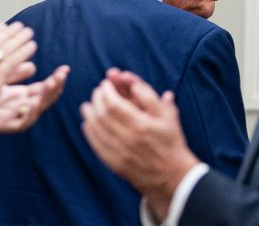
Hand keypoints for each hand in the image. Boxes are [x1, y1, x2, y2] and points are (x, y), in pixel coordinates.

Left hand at [0, 65, 68, 134]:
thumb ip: (13, 70)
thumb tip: (32, 65)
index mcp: (18, 96)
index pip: (42, 89)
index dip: (54, 80)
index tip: (64, 69)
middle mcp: (19, 106)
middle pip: (44, 99)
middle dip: (55, 87)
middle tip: (63, 74)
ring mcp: (13, 116)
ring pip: (37, 109)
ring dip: (46, 97)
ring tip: (52, 84)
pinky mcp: (4, 125)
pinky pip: (22, 123)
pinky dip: (29, 115)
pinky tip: (32, 105)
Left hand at [80, 68, 199, 221]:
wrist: (170, 176)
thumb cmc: (170, 141)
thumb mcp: (168, 116)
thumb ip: (150, 97)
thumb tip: (133, 83)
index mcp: (141, 125)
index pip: (114, 103)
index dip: (106, 91)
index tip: (105, 83)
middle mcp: (128, 139)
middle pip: (102, 114)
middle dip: (97, 99)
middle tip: (97, 92)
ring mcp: (119, 153)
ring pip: (96, 128)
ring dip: (89, 113)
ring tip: (88, 105)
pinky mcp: (114, 163)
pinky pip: (96, 144)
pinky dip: (89, 131)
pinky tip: (88, 122)